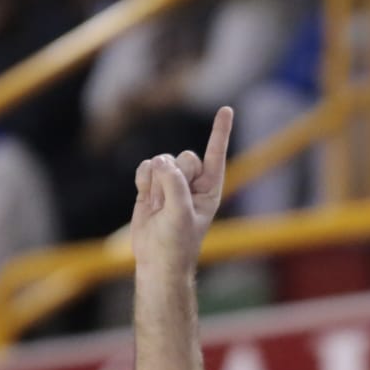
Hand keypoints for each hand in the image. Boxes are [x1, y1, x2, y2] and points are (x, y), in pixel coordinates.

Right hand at [129, 105, 232, 281]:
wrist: (155, 260)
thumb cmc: (176, 242)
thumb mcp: (181, 213)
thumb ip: (174, 184)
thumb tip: (160, 160)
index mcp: (210, 189)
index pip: (215, 155)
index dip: (220, 131)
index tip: (226, 109)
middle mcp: (192, 182)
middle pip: (184, 157)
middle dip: (176, 176)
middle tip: (171, 203)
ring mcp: (170, 183)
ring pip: (162, 161)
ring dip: (157, 182)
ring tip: (158, 206)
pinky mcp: (151, 185)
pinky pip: (146, 167)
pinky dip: (143, 178)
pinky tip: (145, 196)